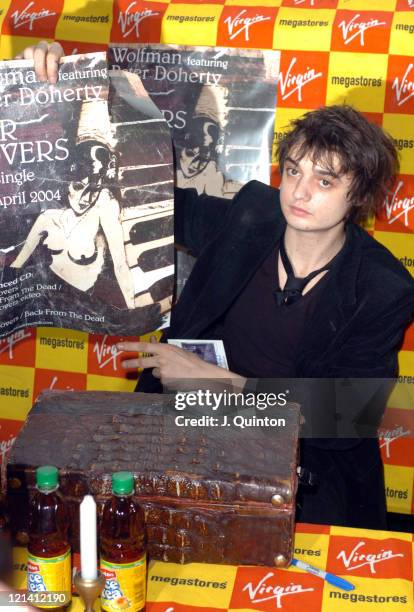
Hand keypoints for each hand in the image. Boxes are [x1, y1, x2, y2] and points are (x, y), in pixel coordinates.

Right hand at [15, 40, 63, 82]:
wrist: (48, 76)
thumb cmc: (58, 77)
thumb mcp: (64, 76)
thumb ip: (67, 78)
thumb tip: (80, 91)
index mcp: (56, 50)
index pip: (54, 53)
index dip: (52, 66)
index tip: (52, 80)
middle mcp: (44, 47)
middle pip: (40, 51)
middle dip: (41, 66)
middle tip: (42, 80)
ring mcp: (32, 49)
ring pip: (29, 51)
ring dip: (31, 65)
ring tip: (33, 78)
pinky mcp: (22, 56)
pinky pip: (18, 58)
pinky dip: (18, 64)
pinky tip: (19, 73)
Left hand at [117, 337, 243, 388]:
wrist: (202, 375)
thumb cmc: (192, 361)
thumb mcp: (177, 351)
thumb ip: (162, 348)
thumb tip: (150, 342)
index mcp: (165, 348)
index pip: (143, 346)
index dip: (129, 346)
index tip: (118, 346)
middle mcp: (161, 359)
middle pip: (142, 361)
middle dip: (131, 363)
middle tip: (123, 365)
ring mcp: (163, 371)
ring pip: (155, 372)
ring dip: (161, 372)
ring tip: (175, 372)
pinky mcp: (165, 382)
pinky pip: (163, 380)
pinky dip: (168, 380)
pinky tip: (177, 378)